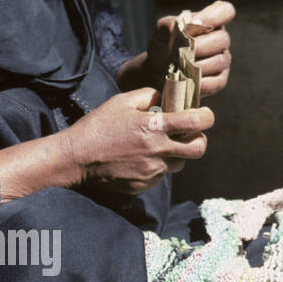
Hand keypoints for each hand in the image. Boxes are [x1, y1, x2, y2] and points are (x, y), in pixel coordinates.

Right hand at [63, 86, 214, 195]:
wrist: (76, 159)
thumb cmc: (98, 126)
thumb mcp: (122, 101)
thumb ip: (150, 96)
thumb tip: (168, 98)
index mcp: (154, 127)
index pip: (197, 122)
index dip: (206, 117)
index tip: (202, 115)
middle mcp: (157, 151)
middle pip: (199, 148)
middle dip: (198, 139)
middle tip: (187, 134)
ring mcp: (151, 171)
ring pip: (179, 163)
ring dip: (175, 154)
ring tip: (155, 146)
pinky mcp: (143, 185)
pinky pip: (160, 176)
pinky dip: (156, 167)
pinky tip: (138, 159)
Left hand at [116, 0, 234, 97]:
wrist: (157, 71)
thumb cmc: (163, 46)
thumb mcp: (161, 32)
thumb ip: (168, 24)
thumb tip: (173, 27)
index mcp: (210, 22)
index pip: (225, 11)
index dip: (215, 15)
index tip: (197, 22)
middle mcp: (220, 40)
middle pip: (222, 39)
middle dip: (202, 46)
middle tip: (183, 52)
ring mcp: (222, 60)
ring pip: (219, 61)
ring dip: (199, 65)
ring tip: (182, 67)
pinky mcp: (219, 80)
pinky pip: (216, 81)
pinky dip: (201, 82)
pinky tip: (187, 80)